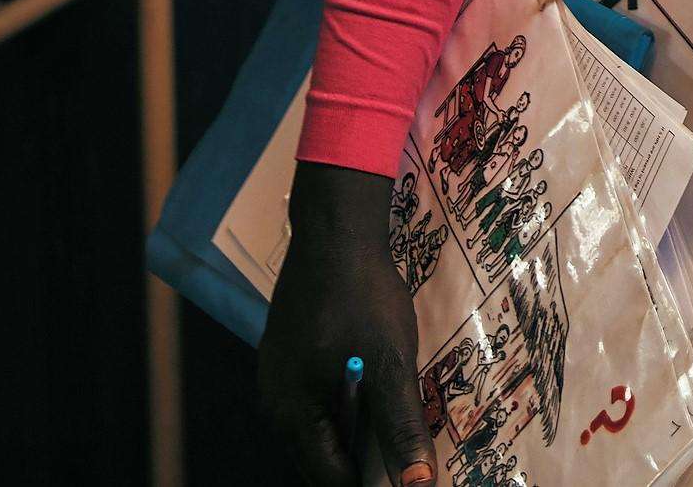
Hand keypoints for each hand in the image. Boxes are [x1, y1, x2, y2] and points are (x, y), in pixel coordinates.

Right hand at [259, 164, 434, 486]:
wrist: (334, 231)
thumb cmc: (362, 297)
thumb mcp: (390, 364)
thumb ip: (400, 427)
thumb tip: (416, 483)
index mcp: (293, 414)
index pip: (331, 479)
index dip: (369, 486)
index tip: (406, 481)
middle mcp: (276, 403)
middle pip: (320, 459)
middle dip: (362, 466)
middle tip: (405, 461)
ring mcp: (277, 377)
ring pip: (318, 429)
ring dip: (354, 437)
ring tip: (394, 432)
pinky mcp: (286, 356)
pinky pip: (313, 400)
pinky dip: (343, 408)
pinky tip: (373, 395)